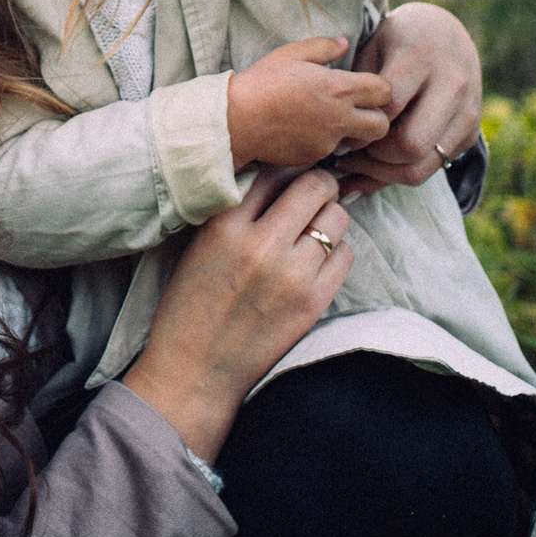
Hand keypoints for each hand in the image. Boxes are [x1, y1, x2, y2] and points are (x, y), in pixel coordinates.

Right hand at [121, 167, 353, 461]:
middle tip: (317, 193)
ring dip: (331, 218)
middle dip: (321, 185)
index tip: (291, 174)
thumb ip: (235, 209)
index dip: (288, 167)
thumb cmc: (190, 304)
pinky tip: (318, 260)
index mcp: (224, 226)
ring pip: (337, 220)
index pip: (273, 171)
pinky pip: (345, 256)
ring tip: (316, 229)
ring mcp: (291, 276)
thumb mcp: (200, 244)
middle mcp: (261, 245)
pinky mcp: (312, 304)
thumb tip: (277, 175)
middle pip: (315, 187)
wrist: (194, 369)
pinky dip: (337, 251)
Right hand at [224, 36, 392, 169]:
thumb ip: (323, 47)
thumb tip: (344, 43)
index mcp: (339, 87)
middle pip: (382, 125)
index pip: (384, 91)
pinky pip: (331, 151)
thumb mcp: (291, 54)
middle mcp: (339, 116)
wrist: (237, 119)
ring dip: (353, 133)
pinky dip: (325, 142)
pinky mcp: (314, 156)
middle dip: (376, 118)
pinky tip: (305, 131)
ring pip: (358, 141)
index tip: (363, 87)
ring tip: (331, 121)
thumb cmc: (262, 82)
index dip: (378, 89)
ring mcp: (328, 140)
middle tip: (357, 110)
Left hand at [333, 3, 480, 200]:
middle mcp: (452, 85)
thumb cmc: (396, 44)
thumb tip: (338, 149)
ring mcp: (467, 112)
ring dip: (386, 173)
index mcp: (420, 57)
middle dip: (374, 158)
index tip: (339, 132)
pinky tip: (379, 165)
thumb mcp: (371, 50)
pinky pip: (434, 168)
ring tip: (359, 164)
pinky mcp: (472, 132)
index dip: (359, 127)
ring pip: (423, 166)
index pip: (389, 108)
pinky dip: (402, 173)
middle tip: (350, 153)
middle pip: (411, 145)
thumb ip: (358, 92)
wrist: (447, 34)